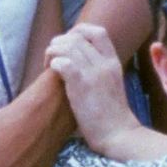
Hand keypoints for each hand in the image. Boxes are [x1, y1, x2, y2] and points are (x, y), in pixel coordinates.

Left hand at [45, 24, 138, 151]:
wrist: (118, 135)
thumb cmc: (110, 115)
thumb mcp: (110, 83)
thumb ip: (98, 68)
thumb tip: (77, 58)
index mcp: (113, 62)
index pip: (98, 31)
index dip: (78, 31)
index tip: (67, 44)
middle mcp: (104, 63)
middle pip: (76, 36)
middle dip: (59, 42)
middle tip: (53, 59)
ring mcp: (94, 73)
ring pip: (67, 46)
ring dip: (52, 52)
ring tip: (49, 67)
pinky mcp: (82, 85)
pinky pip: (63, 62)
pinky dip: (53, 64)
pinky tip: (52, 74)